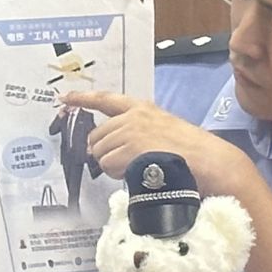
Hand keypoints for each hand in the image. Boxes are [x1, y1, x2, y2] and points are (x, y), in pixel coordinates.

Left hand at [65, 91, 248, 192]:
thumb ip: (136, 133)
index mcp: (141, 108)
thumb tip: (107, 151)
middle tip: (124, 164)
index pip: (105, 100)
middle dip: (104, 152)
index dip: (82, 99)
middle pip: (98, 135)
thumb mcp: (162, 131)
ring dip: (112, 165)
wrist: (207, 161)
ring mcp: (130, 131)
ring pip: (100, 153)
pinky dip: (117, 173)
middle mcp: (132, 116)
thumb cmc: (190, 152)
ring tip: (137, 168)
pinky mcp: (130, 147)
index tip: (64, 98)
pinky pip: (108, 165)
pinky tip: (136, 172)